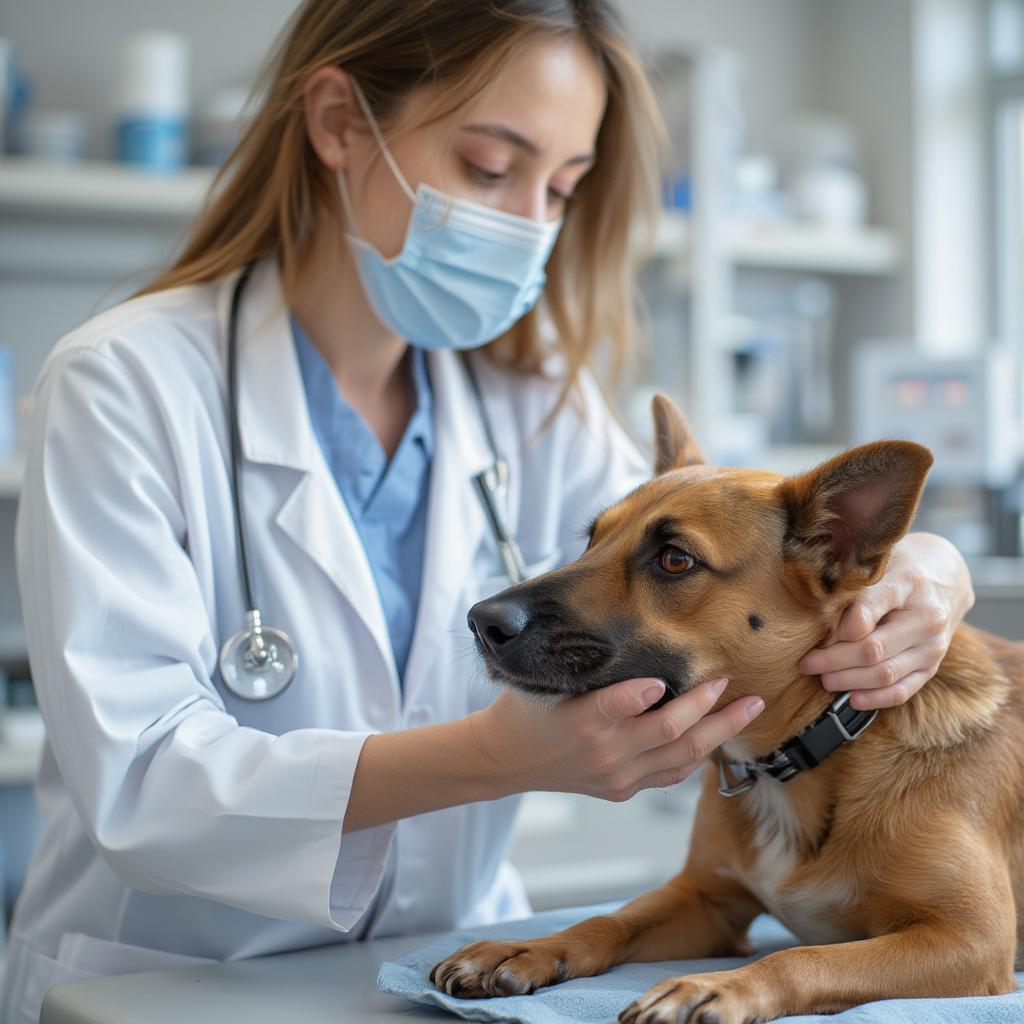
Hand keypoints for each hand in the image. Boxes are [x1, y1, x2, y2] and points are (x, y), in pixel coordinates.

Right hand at [468, 676, 764, 800]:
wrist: (506, 758)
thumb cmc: (528, 709)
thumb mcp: (545, 680)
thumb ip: (587, 667)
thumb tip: (630, 641)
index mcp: (581, 720)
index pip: (621, 703)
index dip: (646, 692)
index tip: (664, 679)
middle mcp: (605, 752)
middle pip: (670, 731)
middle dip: (707, 706)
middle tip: (730, 682)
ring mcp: (617, 776)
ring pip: (682, 755)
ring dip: (720, 731)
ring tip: (749, 708)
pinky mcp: (623, 790)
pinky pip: (672, 774)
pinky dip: (698, 754)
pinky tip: (719, 734)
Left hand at [798, 532, 974, 710]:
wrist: (948, 576)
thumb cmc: (901, 566)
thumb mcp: (879, 561)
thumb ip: (854, 584)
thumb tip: (822, 615)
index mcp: (909, 583)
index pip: (869, 610)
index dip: (839, 628)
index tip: (814, 635)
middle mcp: (927, 618)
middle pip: (873, 649)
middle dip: (833, 660)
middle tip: (806, 663)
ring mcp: (933, 646)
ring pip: (886, 674)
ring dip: (849, 681)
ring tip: (823, 678)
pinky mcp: (933, 665)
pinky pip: (905, 690)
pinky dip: (877, 698)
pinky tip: (852, 699)